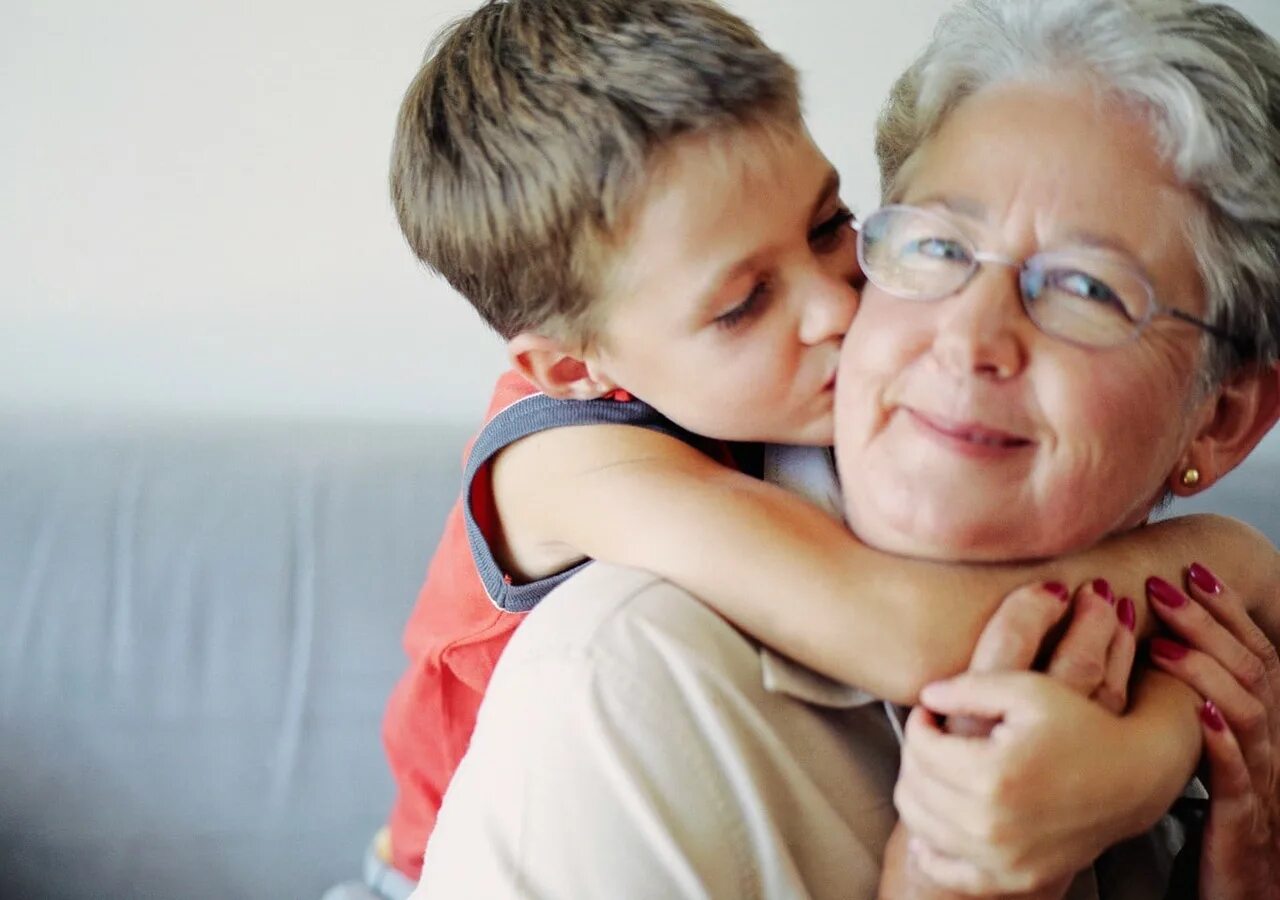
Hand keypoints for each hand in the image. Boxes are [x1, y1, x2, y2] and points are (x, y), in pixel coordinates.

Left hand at [895, 579, 1136, 893]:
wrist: (1134, 778)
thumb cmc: (1081, 724)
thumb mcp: (1026, 689)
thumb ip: (966, 687)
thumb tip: (925, 697)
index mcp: (993, 775)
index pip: (920, 747)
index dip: (920, 722)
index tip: (933, 713)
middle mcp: (992, 825)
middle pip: (914, 786)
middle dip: (916, 755)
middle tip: (935, 738)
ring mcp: (1002, 859)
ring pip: (921, 824)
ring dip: (919, 792)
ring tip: (941, 769)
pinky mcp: (1013, 878)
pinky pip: (946, 870)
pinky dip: (930, 847)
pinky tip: (938, 822)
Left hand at [1145, 564, 1279, 899]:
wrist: (1244, 890)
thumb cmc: (1214, 815)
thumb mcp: (1196, 748)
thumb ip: (1181, 702)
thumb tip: (1142, 648)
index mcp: (1252, 723)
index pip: (1248, 651)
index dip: (1223, 610)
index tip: (1190, 569)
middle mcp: (1263, 743)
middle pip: (1248, 669)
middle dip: (1208, 623)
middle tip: (1165, 587)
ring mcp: (1258, 781)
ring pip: (1248, 713)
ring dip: (1206, 672)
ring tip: (1165, 644)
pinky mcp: (1244, 822)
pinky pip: (1239, 778)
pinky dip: (1222, 744)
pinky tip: (1200, 717)